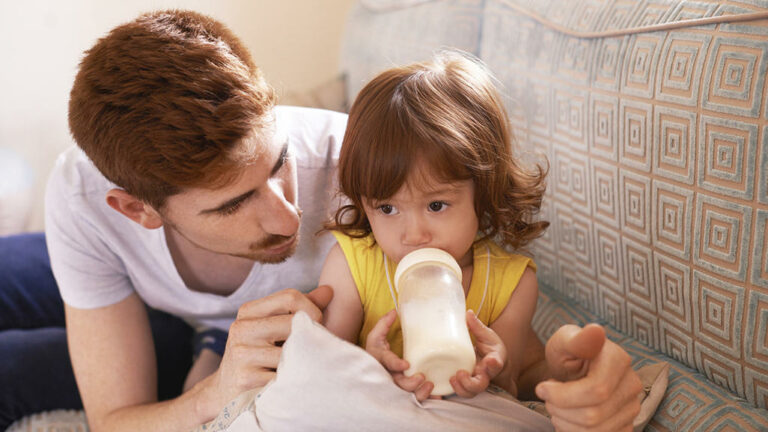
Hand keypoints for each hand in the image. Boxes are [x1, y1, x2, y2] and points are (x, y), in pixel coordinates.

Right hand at [198, 285, 332, 418]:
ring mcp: (242, 353)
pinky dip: (292, 380)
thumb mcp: (271, 328)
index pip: (290, 297)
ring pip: (291, 351)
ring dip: (302, 361)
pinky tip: (289, 383)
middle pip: (292, 322)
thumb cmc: (257, 355)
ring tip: (301, 367)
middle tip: (313, 350)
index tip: (317, 326)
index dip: (312, 309)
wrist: (224, 391)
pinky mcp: (246, 378)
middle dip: (309, 337)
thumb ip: (299, 310)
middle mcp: (241, 328)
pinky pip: (284, 375)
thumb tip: (329, 290)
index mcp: (248, 311)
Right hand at [365, 309, 434, 400]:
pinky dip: (426, 399)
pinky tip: (437, 398)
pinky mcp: (405, 391)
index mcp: (381, 361)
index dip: (396, 365)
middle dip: (410, 383)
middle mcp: (388, 376)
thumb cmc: (376, 351)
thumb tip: (393, 311)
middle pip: (398, 383)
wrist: (372, 368)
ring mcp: (396, 385)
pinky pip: (415, 398)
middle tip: (422, 376)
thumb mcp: (375, 337)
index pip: (387, 363)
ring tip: (430, 386)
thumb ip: (383, 324)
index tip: (406, 364)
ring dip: (419, 393)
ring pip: (406, 394)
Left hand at [450, 310, 506, 397]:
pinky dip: (452, 390)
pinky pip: (460, 391)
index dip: (493, 365)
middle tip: (460, 373)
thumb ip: (477, 326)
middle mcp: (485, 374)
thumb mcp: (486, 335)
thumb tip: (468, 313)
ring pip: (470, 392)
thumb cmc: (490, 348)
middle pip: (481, 385)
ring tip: (452, 378)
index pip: (496, 365)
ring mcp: (475, 381)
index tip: (490, 361)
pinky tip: (443, 383)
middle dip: (470, 383)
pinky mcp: (466, 384)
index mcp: (493, 360)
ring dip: (461, 389)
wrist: (492, 362)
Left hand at [536, 324, 642, 431]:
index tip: (542, 388)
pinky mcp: (627, 425)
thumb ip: (577, 340)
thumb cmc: (566, 354)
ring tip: (556, 407)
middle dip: (560, 410)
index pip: (596, 391)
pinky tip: (567, 418)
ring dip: (566, 423)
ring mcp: (632, 407)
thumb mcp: (564, 342)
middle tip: (548, 399)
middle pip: (593, 415)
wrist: (575, 370)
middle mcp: (632, 384)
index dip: (562, 396)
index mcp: (618, 360)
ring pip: (596, 431)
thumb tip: (596, 330)